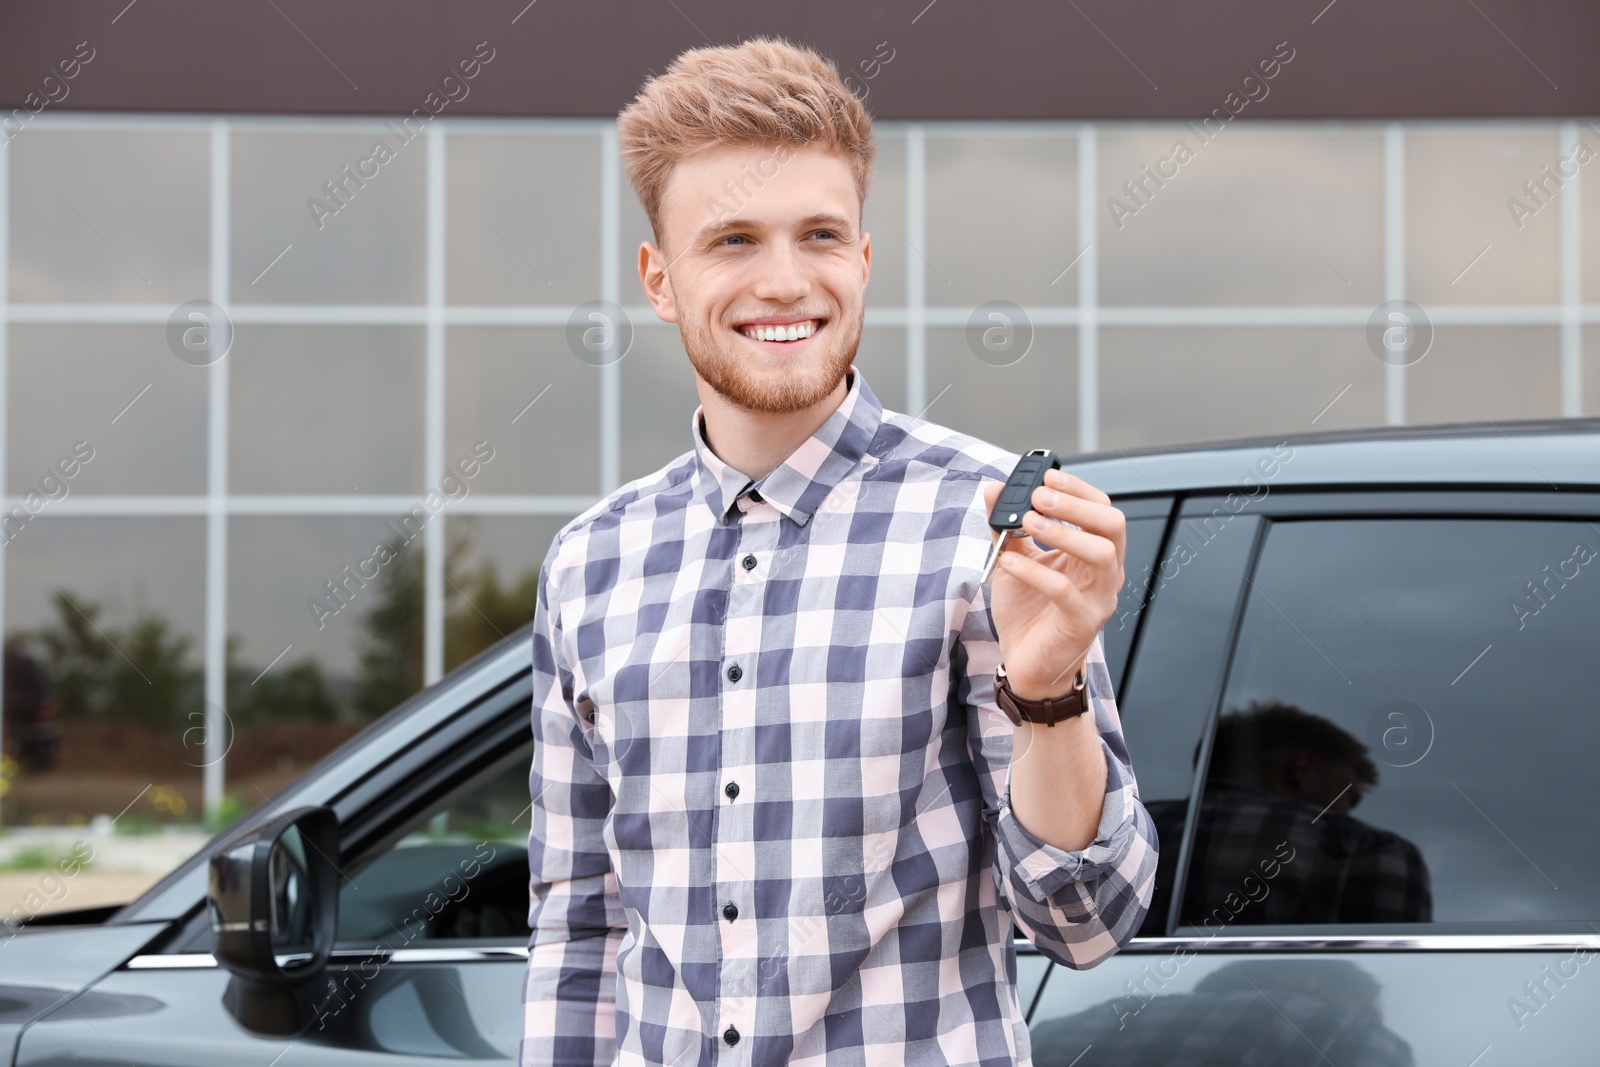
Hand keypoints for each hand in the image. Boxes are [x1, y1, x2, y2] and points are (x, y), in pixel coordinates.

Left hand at [979, 469, 1125, 700]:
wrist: (1027, 663)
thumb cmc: (1028, 611)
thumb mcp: (1014, 560)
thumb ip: (1006, 527)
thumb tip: (992, 490)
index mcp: (1094, 553)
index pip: (1103, 510)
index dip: (1079, 489)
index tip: (1048, 476)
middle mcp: (1104, 573)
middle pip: (1113, 525)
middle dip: (1077, 505)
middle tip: (1040, 496)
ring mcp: (1098, 598)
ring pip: (1100, 554)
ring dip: (1064, 533)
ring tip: (1028, 522)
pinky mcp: (1082, 623)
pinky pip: (1065, 591)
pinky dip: (1035, 571)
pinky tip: (1009, 561)